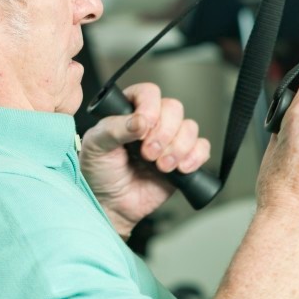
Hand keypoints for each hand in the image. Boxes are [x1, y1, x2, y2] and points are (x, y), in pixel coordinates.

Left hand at [80, 82, 210, 238]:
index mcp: (128, 111)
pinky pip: (202, 148)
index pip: (148, 93)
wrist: (111, 205)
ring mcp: (169, 139)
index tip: (143, 129)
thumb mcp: (96, 147)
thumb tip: (140, 120)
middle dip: (164, 133)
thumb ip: (114, 129)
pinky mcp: (183, 158)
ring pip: (190, 127)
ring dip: (178, 148)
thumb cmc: (98, 172)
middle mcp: (152, 121)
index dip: (150, 108)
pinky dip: (195, 157)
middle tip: (148, 154)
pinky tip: (180, 169)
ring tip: (161, 167)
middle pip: (174, 108)